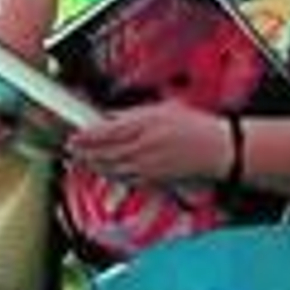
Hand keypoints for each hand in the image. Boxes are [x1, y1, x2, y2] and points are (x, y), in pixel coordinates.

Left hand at [64, 99, 228, 184]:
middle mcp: (144, 147)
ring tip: (81, 161)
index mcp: (145, 126)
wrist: (219, 150)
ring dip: (93, 165)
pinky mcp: (154, 179)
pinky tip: (104, 172)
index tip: (74, 135)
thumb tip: (109, 117)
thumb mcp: (162, 109)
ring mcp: (148, 166)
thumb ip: (133, 114)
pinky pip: (126, 179)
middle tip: (70, 150)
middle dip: (84, 152)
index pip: (106, 132)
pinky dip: (111, 175)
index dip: (86, 136)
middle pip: (105, 152)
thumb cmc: (195, 127)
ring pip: (112, 168)